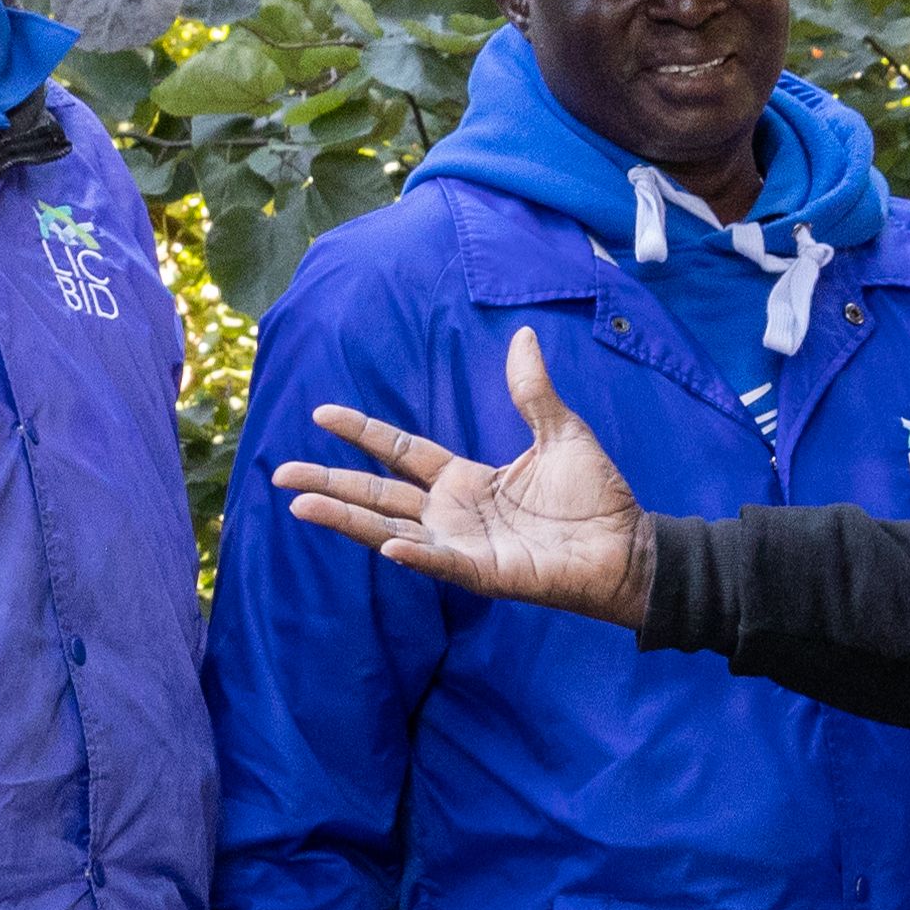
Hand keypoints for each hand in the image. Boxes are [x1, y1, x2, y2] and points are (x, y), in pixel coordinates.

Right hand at [276, 323, 650, 620]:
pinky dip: (415, 555)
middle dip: (329, 482)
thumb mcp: (560, 431)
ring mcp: (464, 546)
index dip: (362, 433)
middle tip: (279, 472)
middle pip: (377, 493)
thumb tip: (522, 335)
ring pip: (391, 530)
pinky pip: (443, 563)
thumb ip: (531, 391)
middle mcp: (453, 513)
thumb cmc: (596, 496)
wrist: (630, 545)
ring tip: (301, 504)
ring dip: (348, 518)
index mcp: (465, 479)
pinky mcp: (486, 574)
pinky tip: (385, 545)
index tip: (321, 413)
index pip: (399, 452)